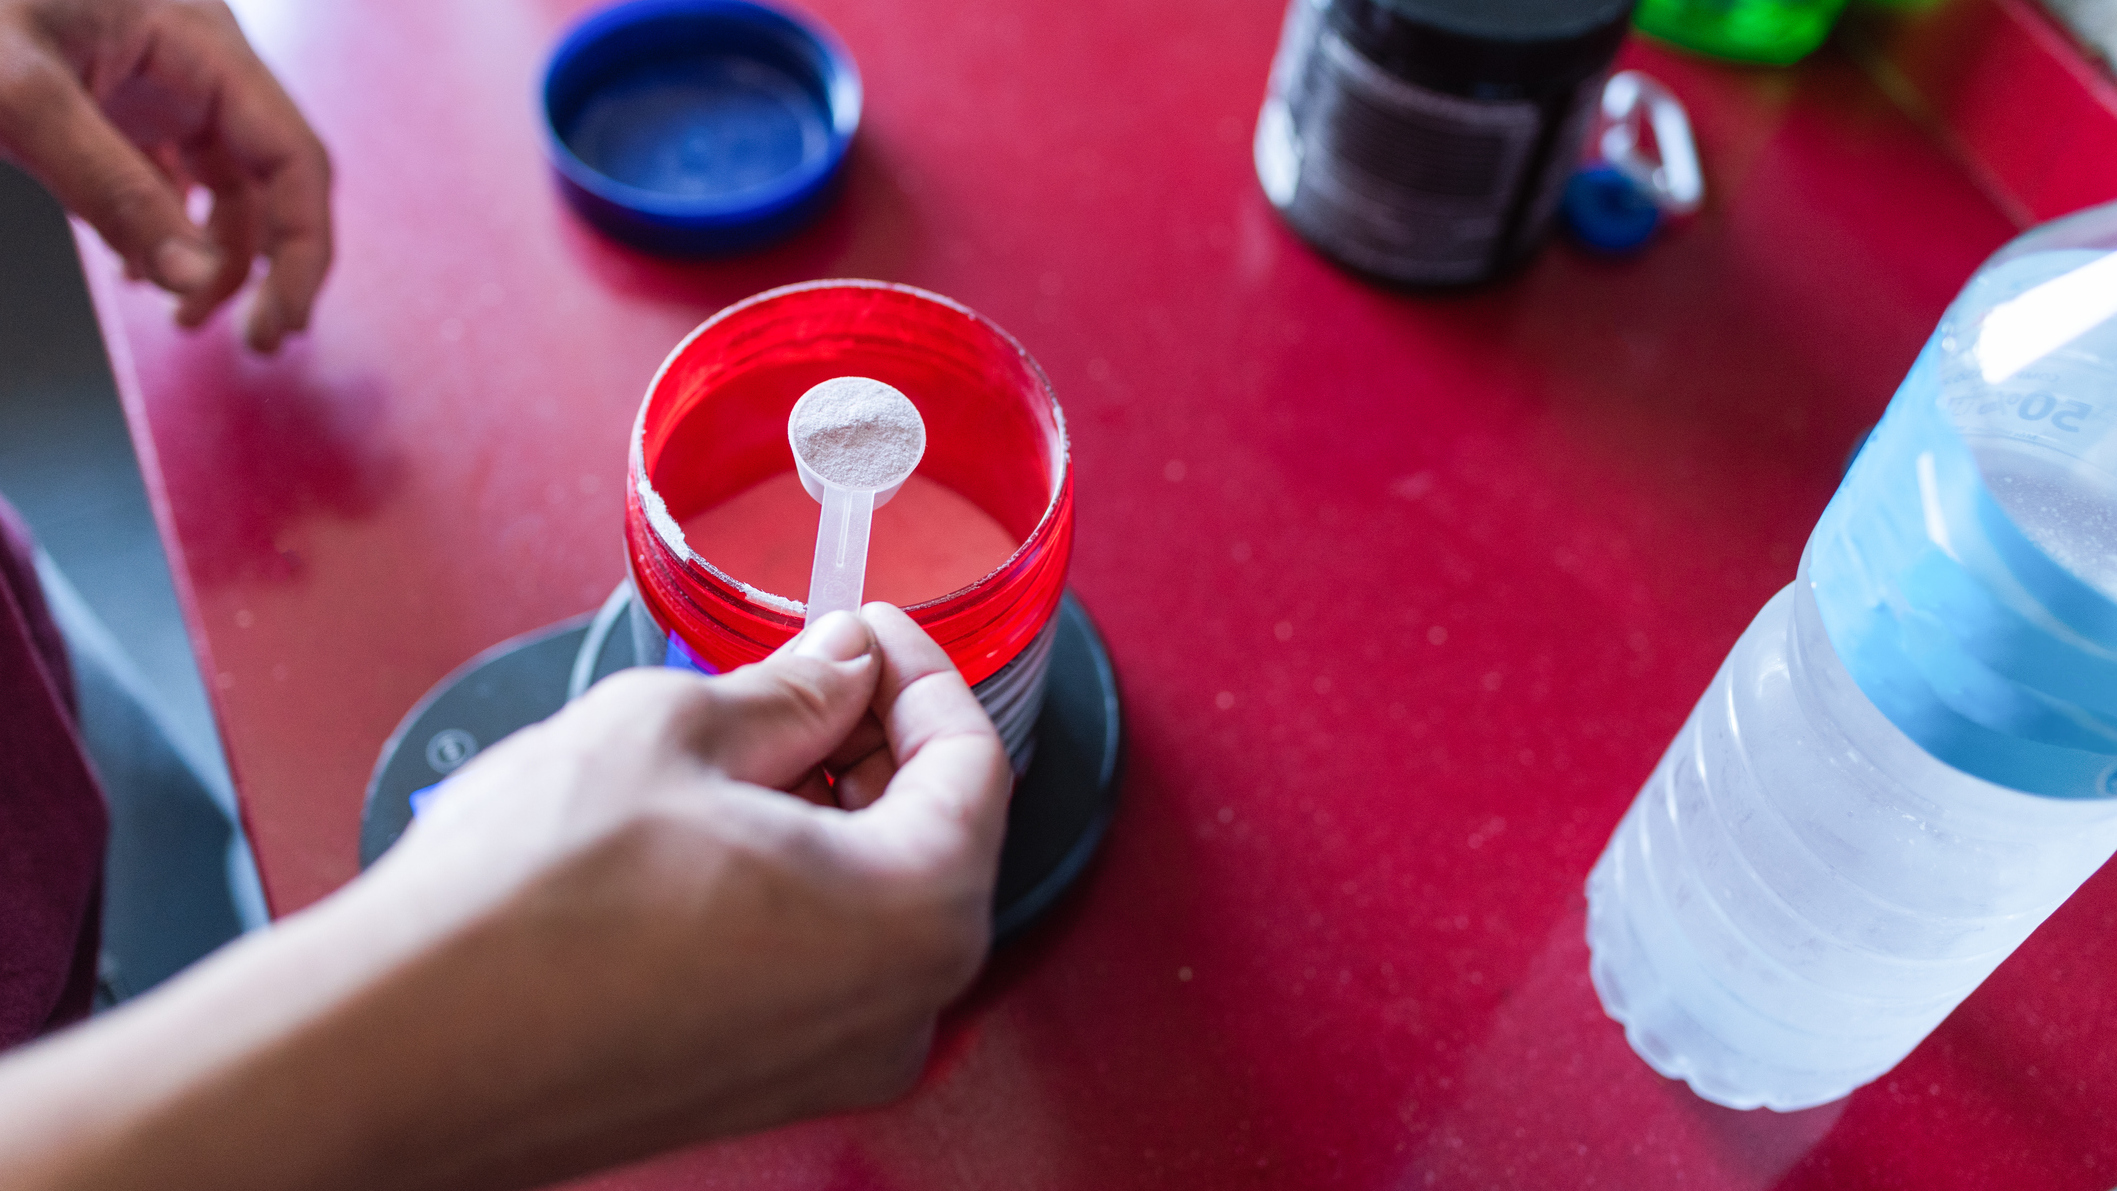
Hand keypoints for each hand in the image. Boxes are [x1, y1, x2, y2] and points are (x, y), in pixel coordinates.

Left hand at [0, 0, 331, 350]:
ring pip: (226, 189)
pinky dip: (165, 233)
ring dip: (214, 259)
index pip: (292, 156)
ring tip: (184, 318)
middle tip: (258, 340)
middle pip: (271, 181)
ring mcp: (165, 83)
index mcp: (200, 41)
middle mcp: (198, 63)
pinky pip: (172, 180)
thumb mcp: (24, 100)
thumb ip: (111, 189)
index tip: (284, 320)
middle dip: (272, 265)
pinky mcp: (129, 104)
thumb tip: (191, 280)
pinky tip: (136, 270)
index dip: (303, 246)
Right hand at [0, 605, 1011, 1190]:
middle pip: (938, 833)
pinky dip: (797, 880)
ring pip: (878, 898)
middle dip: (876, 737)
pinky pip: (824, 957)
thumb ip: (796, 689)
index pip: (974, 761)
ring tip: (742, 739)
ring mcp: (838, 1061)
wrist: (402, 1047)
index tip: (869, 627)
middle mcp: (903, 1008)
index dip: (921, 671)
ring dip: (833, 805)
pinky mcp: (769, 1083)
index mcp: (915, 913)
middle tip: (805, 669)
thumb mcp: (677, 729)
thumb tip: (844, 665)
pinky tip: (715, 827)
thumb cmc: (531, 901)